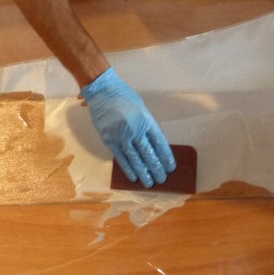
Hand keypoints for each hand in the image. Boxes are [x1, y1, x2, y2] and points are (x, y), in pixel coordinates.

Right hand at [80, 67, 175, 187]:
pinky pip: (120, 157)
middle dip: (156, 168)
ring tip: (150, 183)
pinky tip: (134, 177)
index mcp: (146, 120)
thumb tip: (153, 145)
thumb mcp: (142, 108)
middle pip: (149, 153)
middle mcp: (135, 129)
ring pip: (135, 159)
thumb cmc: (124, 97)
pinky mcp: (109, 139)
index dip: (166, 156)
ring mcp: (121, 136)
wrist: (102, 91)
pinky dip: (128, 168)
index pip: (160, 142)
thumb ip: (147, 126)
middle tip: (162, 179)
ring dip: (143, 172)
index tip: (171, 167)